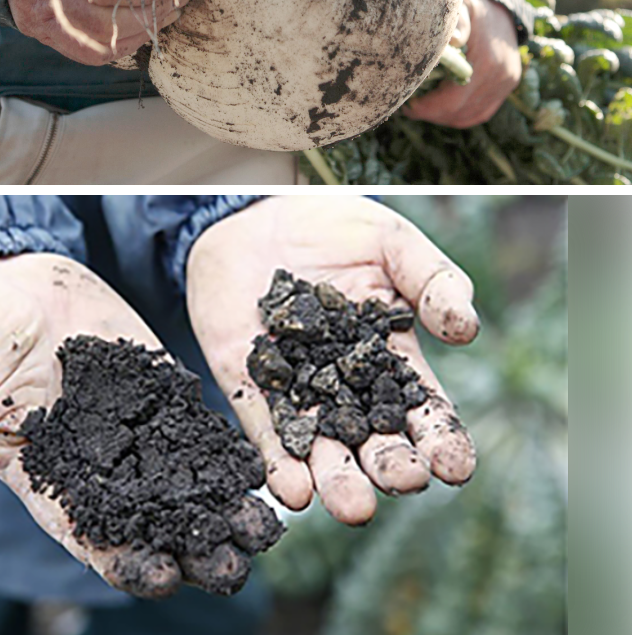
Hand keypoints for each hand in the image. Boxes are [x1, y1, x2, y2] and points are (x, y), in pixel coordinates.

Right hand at [0, 252, 228, 597]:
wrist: (8, 282)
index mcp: (47, 481)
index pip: (90, 536)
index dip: (126, 561)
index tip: (162, 576)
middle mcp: (98, 466)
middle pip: (150, 522)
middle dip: (192, 549)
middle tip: (233, 565)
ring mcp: (132, 429)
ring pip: (183, 482)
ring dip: (221, 509)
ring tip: (262, 527)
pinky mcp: (157, 390)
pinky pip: (195, 427)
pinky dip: (225, 452)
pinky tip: (257, 468)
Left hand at [186, 196, 477, 525]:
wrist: (255, 210)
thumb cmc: (332, 226)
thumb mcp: (391, 241)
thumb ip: (432, 279)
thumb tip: (468, 328)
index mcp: (390, 357)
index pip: (422, 408)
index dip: (442, 438)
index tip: (457, 465)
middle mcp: (346, 386)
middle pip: (373, 439)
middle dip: (391, 465)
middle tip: (404, 480)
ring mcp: (296, 389)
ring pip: (320, 447)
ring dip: (337, 480)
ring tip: (354, 505)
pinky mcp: (248, 383)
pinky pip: (264, 430)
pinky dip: (277, 463)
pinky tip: (292, 490)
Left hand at [401, 0, 521, 126]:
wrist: (501, 6)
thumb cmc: (471, 8)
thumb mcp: (461, 8)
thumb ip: (457, 25)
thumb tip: (452, 41)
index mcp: (486, 61)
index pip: (452, 100)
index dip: (427, 108)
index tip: (408, 106)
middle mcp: (500, 76)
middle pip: (460, 112)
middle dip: (432, 114)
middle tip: (410, 108)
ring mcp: (506, 83)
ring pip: (471, 116)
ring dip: (445, 117)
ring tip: (424, 109)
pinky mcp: (508, 85)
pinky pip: (483, 111)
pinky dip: (462, 115)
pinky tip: (444, 110)